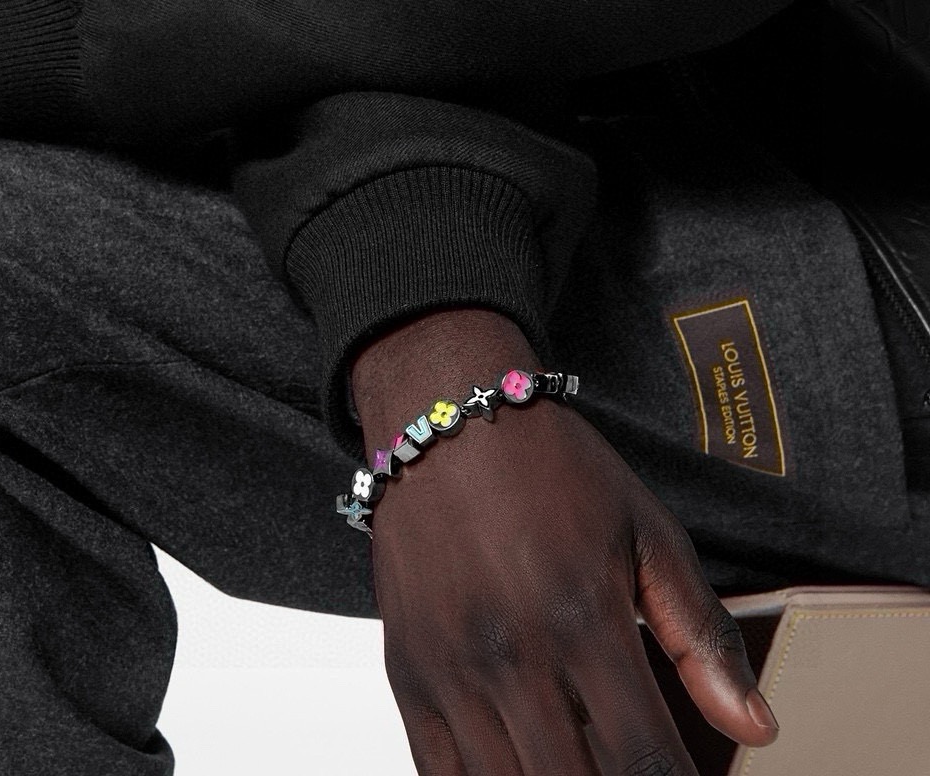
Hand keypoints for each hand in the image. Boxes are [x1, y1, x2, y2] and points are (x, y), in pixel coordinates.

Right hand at [351, 307, 778, 774]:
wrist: (447, 420)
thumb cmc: (550, 467)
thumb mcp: (645, 532)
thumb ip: (701, 635)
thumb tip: (756, 729)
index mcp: (584, 618)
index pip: (646, 763)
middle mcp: (512, 653)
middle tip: (631, 771)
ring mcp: (450, 668)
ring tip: (578, 764)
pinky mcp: (405, 670)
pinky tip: (516, 772)